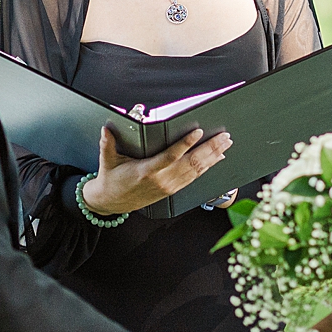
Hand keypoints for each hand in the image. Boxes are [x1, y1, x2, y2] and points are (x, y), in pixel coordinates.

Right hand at [83, 126, 232, 215]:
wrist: (111, 203)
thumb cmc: (111, 180)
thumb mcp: (107, 161)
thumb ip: (107, 143)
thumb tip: (106, 129)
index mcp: (146, 171)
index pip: (171, 156)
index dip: (186, 144)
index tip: (198, 132)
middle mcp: (161, 180)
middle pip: (191, 163)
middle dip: (209, 148)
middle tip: (223, 136)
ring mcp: (169, 186)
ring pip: (196, 170)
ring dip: (212, 156)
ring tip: (225, 143)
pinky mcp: (172, 190)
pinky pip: (194, 177)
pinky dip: (207, 167)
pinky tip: (217, 158)